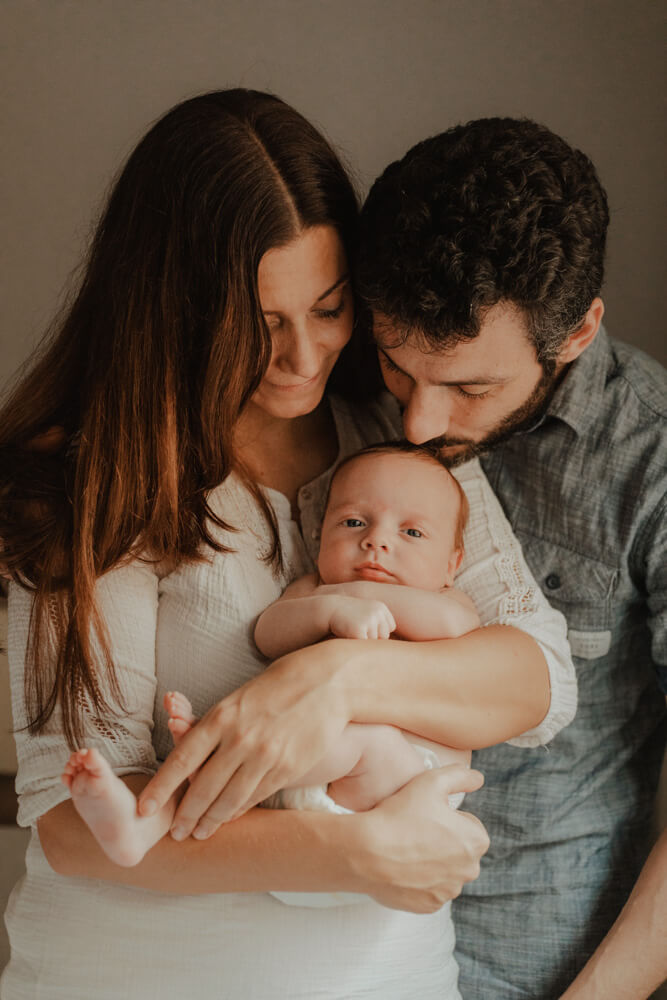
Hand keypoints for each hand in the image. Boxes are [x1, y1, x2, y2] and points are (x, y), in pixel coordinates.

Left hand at [138, 641, 352, 838]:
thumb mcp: (238, 699)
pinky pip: (255, 797)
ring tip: (198, 833)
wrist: (326, 683)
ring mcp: (264, 756)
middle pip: (203, 788)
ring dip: (210, 821)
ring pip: (229, 800)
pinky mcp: (286, 768)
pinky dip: (238, 811)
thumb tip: (191, 758)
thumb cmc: (277, 686)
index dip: (160, 789)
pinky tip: (228, 819)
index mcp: (221, 717)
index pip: (181, 760)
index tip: (144, 809)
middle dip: (185, 815)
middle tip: (174, 834)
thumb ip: (215, 727)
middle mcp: (239, 739)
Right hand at [329, 597, 395, 639]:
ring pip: (374, 642)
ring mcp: (369, 621)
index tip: (365, 624)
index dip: (377, 631)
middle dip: (372, 637)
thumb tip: (393, 645)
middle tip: (357, 627)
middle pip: (384, 637)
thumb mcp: (367, 613)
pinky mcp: (360, 630)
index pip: (389, 628)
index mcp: (381, 608)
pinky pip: (364, 645)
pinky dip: (357, 643)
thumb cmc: (348, 615)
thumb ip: (379, 622)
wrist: (329, 610)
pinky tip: (348, 633)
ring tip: (352, 629)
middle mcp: (377, 613)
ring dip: (363, 640)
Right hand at [353, 765, 488, 912]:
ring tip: (407, 848)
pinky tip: (402, 867)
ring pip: (445, 872)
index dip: (449, 818)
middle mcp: (469, 870)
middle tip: (417, 829)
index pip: (470, 826)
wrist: (367, 852)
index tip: (429, 815)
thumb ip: (460, 776)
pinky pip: (429, 890)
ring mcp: (448, 891)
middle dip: (445, 841)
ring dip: (433, 862)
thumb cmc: (400, 815)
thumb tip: (478, 778)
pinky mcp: (429, 906)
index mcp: (475, 841)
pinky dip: (420, 881)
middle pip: (460, 851)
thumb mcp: (431, 781)